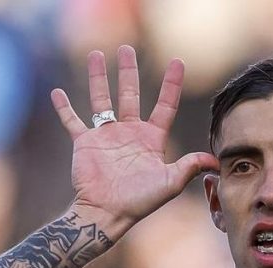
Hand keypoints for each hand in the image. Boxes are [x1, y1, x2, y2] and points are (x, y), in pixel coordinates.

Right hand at [51, 46, 218, 228]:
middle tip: (127, 49)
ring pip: (101, 99)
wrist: (107, 213)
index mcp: (151, 139)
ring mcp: (106, 136)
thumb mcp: (170, 183)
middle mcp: (129, 133)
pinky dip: (64, 108)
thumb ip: (190, 166)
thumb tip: (216, 162)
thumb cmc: (140, 201)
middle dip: (129, 71)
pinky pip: (72, 121)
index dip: (171, 84)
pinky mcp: (85, 143)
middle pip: (130, 94)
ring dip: (98, 78)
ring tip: (97, 55)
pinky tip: (56, 92)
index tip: (178, 62)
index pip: (165, 105)